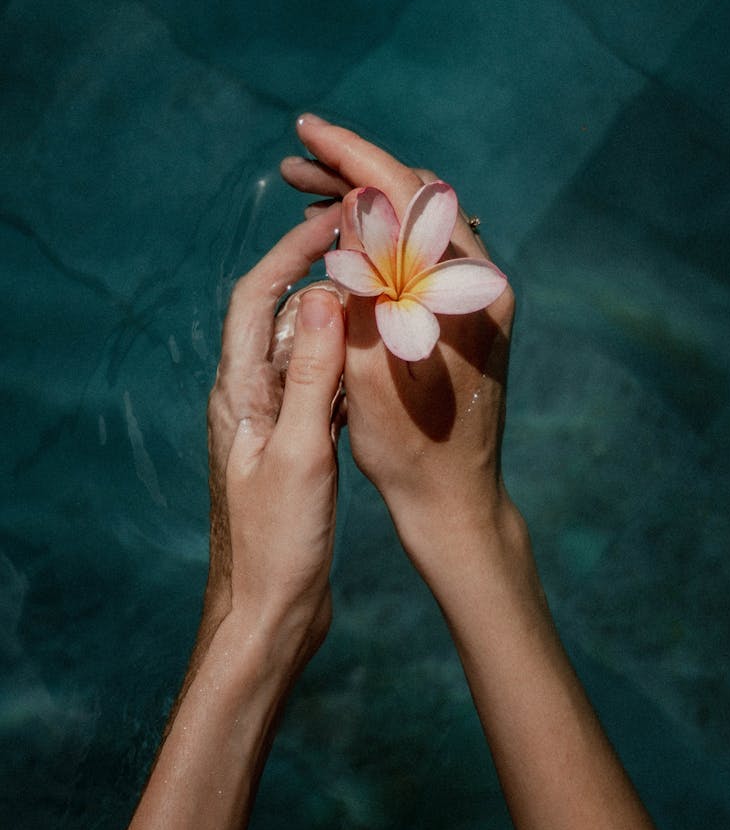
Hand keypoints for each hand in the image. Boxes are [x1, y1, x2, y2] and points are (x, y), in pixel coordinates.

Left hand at [198, 206, 344, 674]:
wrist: (268, 612)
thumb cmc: (276, 544)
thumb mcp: (301, 456)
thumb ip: (313, 377)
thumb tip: (328, 297)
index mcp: (239, 393)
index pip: (258, 297)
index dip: (294, 251)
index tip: (337, 218)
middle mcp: (251, 398)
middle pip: (285, 316)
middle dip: (325, 275)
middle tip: (377, 246)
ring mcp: (274, 423)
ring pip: (308, 351)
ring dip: (343, 319)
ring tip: (390, 289)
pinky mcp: (298, 448)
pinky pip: (322, 389)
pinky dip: (350, 365)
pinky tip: (383, 357)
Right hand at [281, 117, 515, 554]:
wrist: (454, 501)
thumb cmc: (411, 453)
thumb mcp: (370, 375)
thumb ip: (361, 293)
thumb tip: (349, 214)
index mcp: (467, 293)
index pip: (410, 197)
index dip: (355, 158)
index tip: (307, 131)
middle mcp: (482, 284)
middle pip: (417, 198)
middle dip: (354, 172)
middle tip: (295, 164)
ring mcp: (478, 297)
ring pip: (418, 221)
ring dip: (365, 202)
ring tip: (306, 194)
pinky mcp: (466, 312)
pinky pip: (421, 252)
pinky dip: (380, 235)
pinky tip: (342, 240)